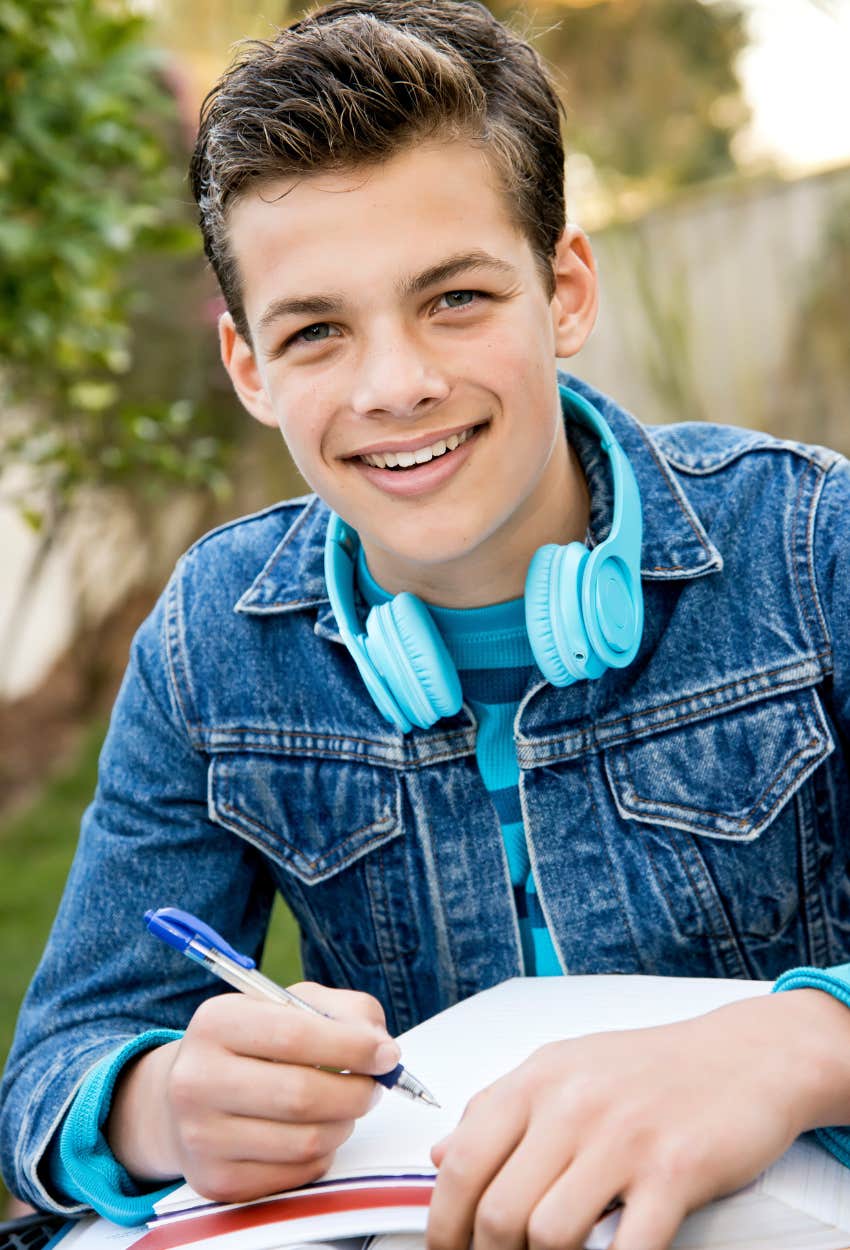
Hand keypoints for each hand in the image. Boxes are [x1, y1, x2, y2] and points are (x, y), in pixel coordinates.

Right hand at [107, 983, 398, 1202]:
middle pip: (302, 1095)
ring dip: (343, 1124)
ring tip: (343, 1106)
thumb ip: (344, 1012)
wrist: (188, 1097)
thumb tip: (382, 1049)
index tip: (387, 1054)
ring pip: (306, 1140)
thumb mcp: (291, 1005)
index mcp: (217, 1021)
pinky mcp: (216, 1180)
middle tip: (374, 1086)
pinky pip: (297, 1173)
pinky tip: (313, 1130)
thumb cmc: (254, 1044)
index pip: (295, 1036)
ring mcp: (201, 1135)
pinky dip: (321, 1153)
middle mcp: (197, 1078)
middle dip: (357, 1092)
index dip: (352, 1047)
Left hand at [426, 992, 844, 1249]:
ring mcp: (623, 1137)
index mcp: (537, 1079)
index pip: (463, 1161)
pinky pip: (627, 1248)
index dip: (444, 1222)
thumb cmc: (651, 1067)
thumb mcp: (564, 1066)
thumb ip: (498, 1106)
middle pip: (498, 1210)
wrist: (743, 1056)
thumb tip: (440, 1154)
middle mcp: (573, 1103)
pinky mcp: (674, 1171)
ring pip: (549, 1235)